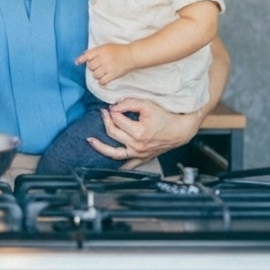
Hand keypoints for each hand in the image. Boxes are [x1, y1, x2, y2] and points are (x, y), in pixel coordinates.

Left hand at [76, 43, 135, 86]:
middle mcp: (103, 58)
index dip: (81, 59)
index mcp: (100, 50)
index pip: (87, 56)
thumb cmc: (118, 50)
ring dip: (97, 75)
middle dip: (93, 67)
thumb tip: (84, 56)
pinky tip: (104, 79)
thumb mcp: (106, 47)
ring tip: (103, 72)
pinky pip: (102, 81)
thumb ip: (95, 51)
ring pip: (95, 75)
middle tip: (99, 66)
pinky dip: (101, 81)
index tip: (77, 63)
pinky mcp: (112, 75)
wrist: (131, 55)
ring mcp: (107, 67)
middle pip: (90, 67)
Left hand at [86, 97, 201, 167]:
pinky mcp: (141, 159)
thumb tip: (113, 107)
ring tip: (90, 140)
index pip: (117, 119)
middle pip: (113, 132)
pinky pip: (127, 166)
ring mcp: (138, 154)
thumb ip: (128, 103)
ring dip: (100, 147)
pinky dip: (116, 167)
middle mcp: (137, 146)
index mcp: (139, 132)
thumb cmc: (165, 117)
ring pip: (114, 153)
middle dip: (106, 120)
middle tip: (104, 112)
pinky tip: (104, 166)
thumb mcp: (147, 104)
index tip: (113, 106)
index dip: (113, 110)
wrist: (179, 130)